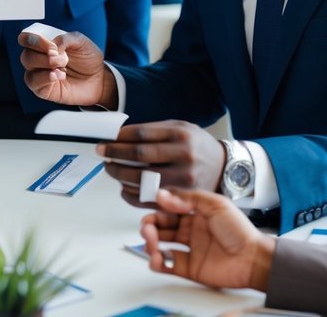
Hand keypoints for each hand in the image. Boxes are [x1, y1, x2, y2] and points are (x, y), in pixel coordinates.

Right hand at [17, 30, 115, 107]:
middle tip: (62, 58)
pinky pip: (33, 82)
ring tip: (63, 67)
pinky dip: (46, 77)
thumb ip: (65, 38)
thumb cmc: (88, 59)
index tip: (52, 47)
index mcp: (44, 44)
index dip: (34, 40)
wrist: (99, 79)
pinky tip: (60, 76)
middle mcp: (38, 59)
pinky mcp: (43, 89)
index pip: (26, 39)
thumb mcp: (81, 41)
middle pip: (26, 54)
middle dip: (43, 55)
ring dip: (46, 64)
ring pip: (28, 67)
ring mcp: (39, 74)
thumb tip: (52, 45)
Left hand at [98, 121, 224, 207]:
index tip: (106, 139)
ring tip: (111, 168)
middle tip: (103, 153)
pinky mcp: (182, 198)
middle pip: (139, 155)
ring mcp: (183, 179)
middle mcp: (183, 156)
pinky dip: (131, 194)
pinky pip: (149, 199)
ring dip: (119, 174)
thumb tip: (120, 135)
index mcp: (181, 135)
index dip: (119, 137)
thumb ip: (154, 131)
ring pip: (141, 178)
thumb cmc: (197, 146)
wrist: (224, 167)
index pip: (142, 134)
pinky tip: (124, 187)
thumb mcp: (181, 127)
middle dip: (114, 154)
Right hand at [141, 188, 274, 291]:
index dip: (159, 207)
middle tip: (148, 227)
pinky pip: (167, 264)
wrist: (252, 259)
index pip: (170, 208)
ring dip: (150, 242)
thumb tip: (163, 195)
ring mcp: (189, 249)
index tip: (152, 204)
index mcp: (197, 213)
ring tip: (152, 242)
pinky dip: (157, 262)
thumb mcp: (215, 204)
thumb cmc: (241, 232)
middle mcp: (191, 231)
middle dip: (150, 225)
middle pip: (161, 226)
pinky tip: (157, 258)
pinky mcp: (189, 268)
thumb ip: (188, 199)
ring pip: (160, 244)